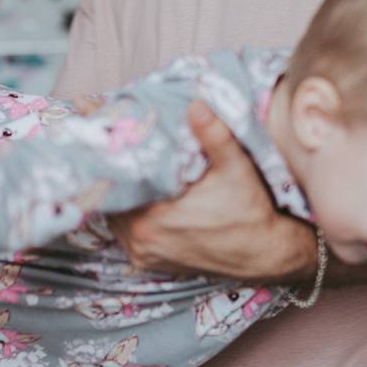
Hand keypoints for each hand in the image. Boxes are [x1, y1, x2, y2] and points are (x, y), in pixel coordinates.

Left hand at [106, 101, 315, 280]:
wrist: (264, 254)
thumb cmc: (250, 212)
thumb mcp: (236, 169)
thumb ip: (214, 136)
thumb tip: (195, 105)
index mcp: (152, 216)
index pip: (115, 179)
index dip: (109, 151)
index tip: (103, 125)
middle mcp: (141, 238)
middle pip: (111, 195)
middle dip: (111, 167)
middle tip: (109, 136)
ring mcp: (143, 252)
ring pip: (114, 214)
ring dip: (118, 191)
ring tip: (119, 160)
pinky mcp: (149, 261)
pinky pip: (125, 232)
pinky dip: (126, 212)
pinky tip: (134, 191)